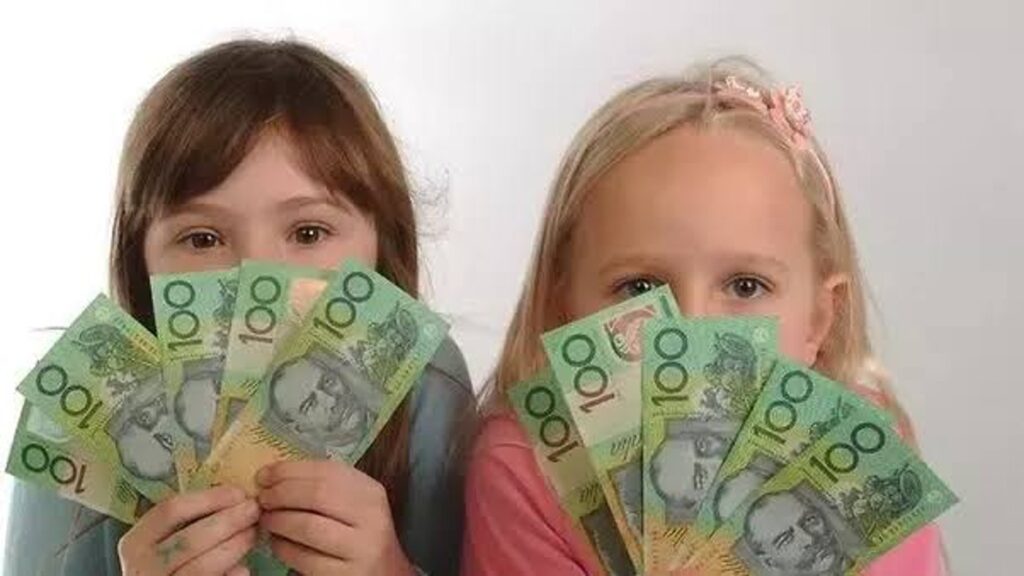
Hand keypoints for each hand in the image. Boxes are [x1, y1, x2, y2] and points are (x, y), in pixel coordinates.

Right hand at [118, 485, 258, 575]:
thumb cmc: (164, 561)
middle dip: (228, 522)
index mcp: (136, 542)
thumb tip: (234, 499)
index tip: (238, 493)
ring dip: (234, 547)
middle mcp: (142, 567)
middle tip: (253, 511)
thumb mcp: (163, 540)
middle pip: (190, 539)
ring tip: (252, 534)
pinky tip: (244, 568)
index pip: (170, 511)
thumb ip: (188, 522)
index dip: (209, 499)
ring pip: (202, 567)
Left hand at [257, 460, 413, 575]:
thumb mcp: (353, 505)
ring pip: (308, 526)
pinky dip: (283, 547)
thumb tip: (275, 474)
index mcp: (371, 493)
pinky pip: (304, 558)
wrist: (384, 575)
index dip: (290, 470)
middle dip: (281, 493)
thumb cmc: (359, 534)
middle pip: (317, 495)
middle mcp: (371, 518)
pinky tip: (277, 543)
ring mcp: (360, 549)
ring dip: (278, 520)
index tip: (264, 474)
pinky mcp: (345, 575)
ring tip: (267, 520)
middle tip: (262, 498)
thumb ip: (325, 488)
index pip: (327, 471)